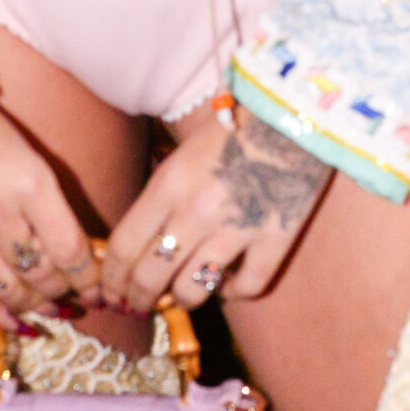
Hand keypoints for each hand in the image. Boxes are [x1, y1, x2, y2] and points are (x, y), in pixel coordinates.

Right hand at [0, 100, 98, 327]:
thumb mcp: (27, 154)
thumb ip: (48, 201)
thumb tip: (72, 247)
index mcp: (31, 183)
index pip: (71, 250)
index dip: (89, 278)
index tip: (99, 288)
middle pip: (42, 275)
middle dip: (64, 293)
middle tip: (75, 300)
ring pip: (7, 290)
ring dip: (33, 306)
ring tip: (49, 310)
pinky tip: (12, 319)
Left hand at [100, 110, 332, 314]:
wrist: (298, 106)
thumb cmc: (239, 121)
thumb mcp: (186, 150)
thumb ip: (163, 192)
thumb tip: (140, 240)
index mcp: (170, 184)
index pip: (123, 247)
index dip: (111, 279)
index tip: (111, 291)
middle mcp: (197, 211)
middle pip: (150, 276)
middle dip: (138, 297)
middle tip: (138, 304)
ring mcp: (238, 227)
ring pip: (193, 290)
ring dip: (183, 298)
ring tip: (183, 294)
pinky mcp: (277, 237)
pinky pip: (248, 286)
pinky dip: (235, 292)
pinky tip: (231, 284)